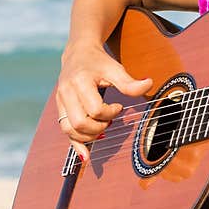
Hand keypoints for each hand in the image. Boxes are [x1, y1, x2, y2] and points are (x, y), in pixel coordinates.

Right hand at [55, 40, 152, 160]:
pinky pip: (65, 131)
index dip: (110, 113)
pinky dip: (76, 144)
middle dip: (99, 127)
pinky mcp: (60, 108)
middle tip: (110, 120)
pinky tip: (86, 155)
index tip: (119, 107)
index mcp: (80, 82)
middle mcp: (66, 93)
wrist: (78, 53)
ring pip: (69, 130)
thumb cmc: (98, 62)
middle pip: (79, 123)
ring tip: (102, 129)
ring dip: (88, 136)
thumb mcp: (115, 69)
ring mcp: (60, 102)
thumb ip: (130, 82)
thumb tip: (149, 84)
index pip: (94, 109)